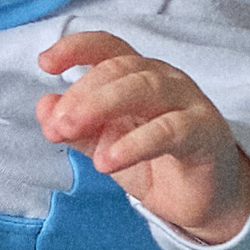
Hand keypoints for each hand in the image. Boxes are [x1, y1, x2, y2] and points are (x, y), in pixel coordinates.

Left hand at [37, 31, 249, 244]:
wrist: (199, 202)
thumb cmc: (154, 163)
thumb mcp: (106, 147)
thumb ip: (77, 129)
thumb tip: (45, 109)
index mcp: (136, 76)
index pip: (107, 47)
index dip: (76, 48)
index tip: (45, 63)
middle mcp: (163, 80)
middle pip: (120, 69)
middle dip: (82, 94)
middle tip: (56, 124)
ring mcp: (187, 102)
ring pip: (144, 89)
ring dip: (101, 107)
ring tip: (70, 132)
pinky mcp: (204, 132)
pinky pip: (169, 129)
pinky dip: (135, 143)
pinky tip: (108, 160)